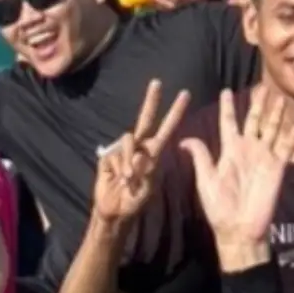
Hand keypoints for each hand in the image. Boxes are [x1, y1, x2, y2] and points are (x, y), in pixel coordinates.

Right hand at [92, 79, 191, 224]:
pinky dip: (120, 166)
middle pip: (146, 119)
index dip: (175, 112)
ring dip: (130, 159)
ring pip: (129, 140)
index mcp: (154, 152)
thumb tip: (139, 155)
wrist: (115, 210)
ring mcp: (123, 149)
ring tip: (130, 178)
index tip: (185, 94)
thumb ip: (145, 171)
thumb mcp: (147, 187)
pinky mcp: (108, 155)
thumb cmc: (135, 199)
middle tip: (157, 82)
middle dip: (152, 101)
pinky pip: (116, 154)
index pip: (167, 128)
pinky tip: (120, 178)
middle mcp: (139, 146)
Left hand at [182, 86, 293, 255]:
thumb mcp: (205, 180)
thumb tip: (182, 140)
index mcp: (229, 150)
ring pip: (272, 129)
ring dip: (276, 114)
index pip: (228, 122)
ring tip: (281, 98)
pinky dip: (292, 136)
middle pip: (254, 121)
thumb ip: (200, 157)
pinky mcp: (277, 168)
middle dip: (258, 104)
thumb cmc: (219, 207)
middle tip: (262, 86)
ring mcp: (264, 157)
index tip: (226, 91)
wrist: (240, 229)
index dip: (227, 107)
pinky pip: (286, 148)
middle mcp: (247, 150)